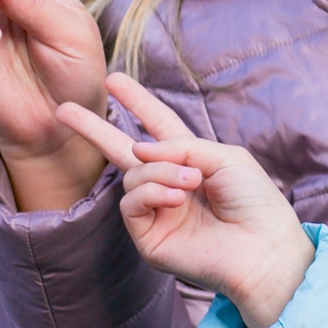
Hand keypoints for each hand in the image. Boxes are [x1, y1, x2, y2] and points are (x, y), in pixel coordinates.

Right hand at [55, 73, 315, 327]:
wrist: (262, 247)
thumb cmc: (254, 202)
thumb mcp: (225, 158)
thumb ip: (182, 146)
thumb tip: (137, 148)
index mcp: (192, 161)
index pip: (159, 126)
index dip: (139, 104)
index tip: (114, 80)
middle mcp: (170, 185)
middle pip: (124, 151)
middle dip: (96, 130)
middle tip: (65, 110)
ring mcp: (157, 211)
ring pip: (133, 176)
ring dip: (160, 172)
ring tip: (191, 183)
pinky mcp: (148, 235)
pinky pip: (132, 203)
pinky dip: (152, 193)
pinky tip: (177, 198)